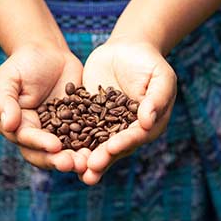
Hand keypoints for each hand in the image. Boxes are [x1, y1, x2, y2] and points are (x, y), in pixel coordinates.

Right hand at [0, 43, 86, 173]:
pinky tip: (104, 147)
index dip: (41, 145)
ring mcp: (61, 130)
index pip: (28, 140)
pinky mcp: (78, 123)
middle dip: (60, 160)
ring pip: (68, 149)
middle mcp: (40, 134)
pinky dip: (93, 143)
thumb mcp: (7, 79)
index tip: (55, 146)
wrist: (48, 54)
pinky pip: (86, 135)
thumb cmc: (23, 65)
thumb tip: (8, 125)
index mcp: (20, 127)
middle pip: (48, 153)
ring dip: (78, 158)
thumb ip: (4, 101)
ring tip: (89, 162)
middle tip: (75, 164)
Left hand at [81, 40, 176, 184]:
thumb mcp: (160, 77)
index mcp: (146, 124)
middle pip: (114, 147)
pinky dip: (72, 138)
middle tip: (90, 170)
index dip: (124, 143)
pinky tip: (60, 147)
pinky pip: (80, 128)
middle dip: (103, 158)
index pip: (135, 136)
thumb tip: (148, 122)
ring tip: (75, 170)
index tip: (111, 149)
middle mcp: (126, 129)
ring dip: (86, 157)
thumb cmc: (147, 62)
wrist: (125, 50)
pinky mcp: (90, 116)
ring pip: (96, 143)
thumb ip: (157, 98)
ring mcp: (106, 124)